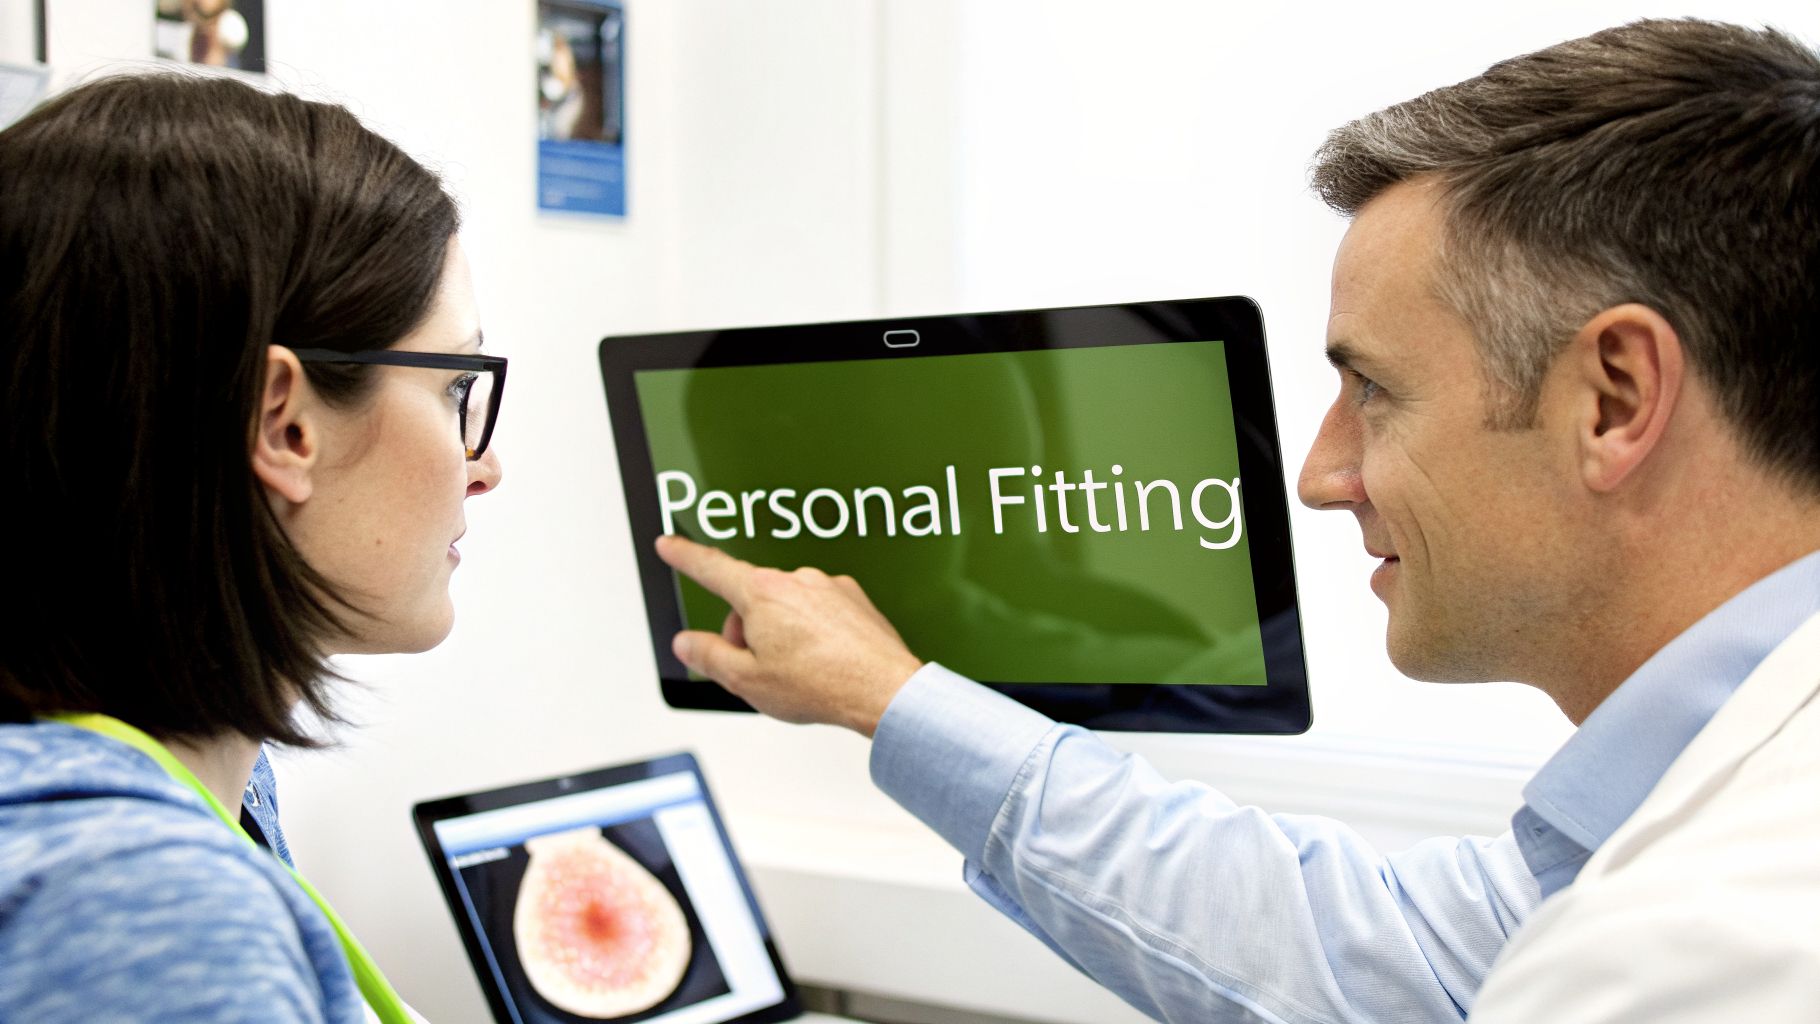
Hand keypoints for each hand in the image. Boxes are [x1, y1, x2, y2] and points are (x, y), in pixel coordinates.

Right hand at [653, 535, 924, 736]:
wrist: (882, 690)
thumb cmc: (822, 685)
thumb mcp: (747, 681)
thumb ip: (709, 656)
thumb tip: (688, 642)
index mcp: (762, 594)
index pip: (711, 568)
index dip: (684, 556)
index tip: (669, 544)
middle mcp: (796, 580)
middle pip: (751, 600)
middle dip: (746, 631)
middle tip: (760, 669)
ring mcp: (828, 587)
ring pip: (786, 607)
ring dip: (782, 633)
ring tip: (801, 671)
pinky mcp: (852, 599)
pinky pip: (818, 611)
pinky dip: (814, 632)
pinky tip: (824, 661)